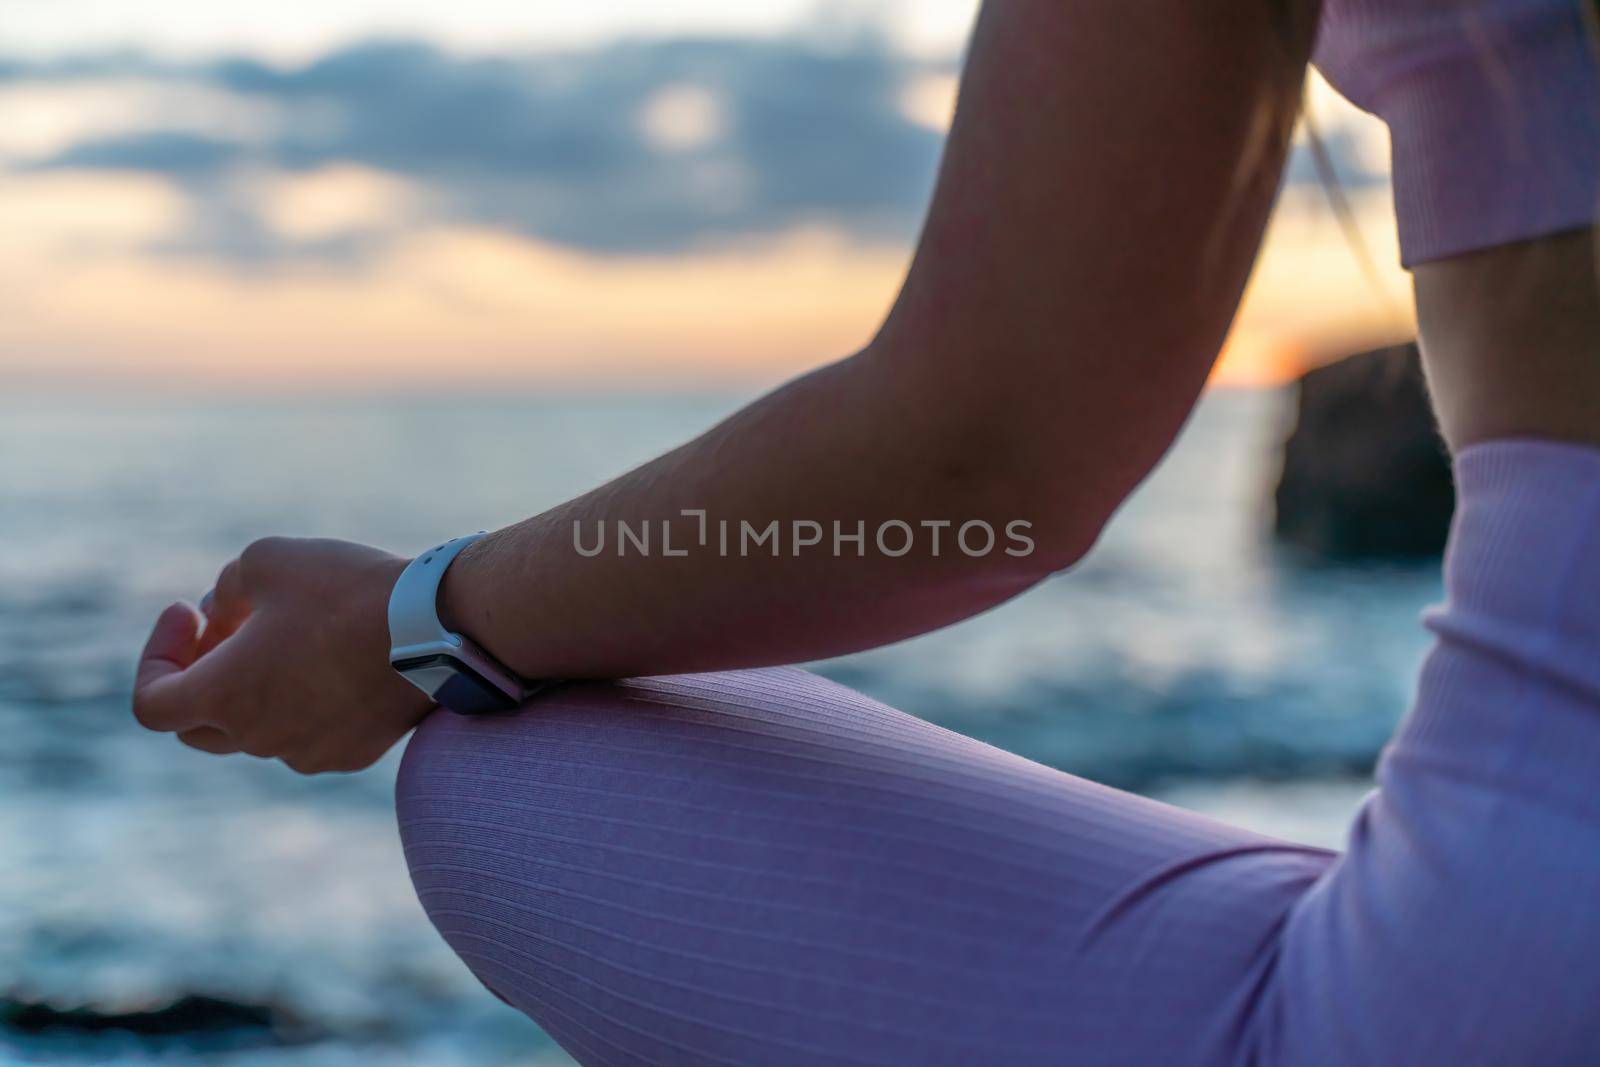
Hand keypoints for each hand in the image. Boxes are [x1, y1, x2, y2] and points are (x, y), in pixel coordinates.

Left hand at [133, 537, 434, 773]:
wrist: (439, 628)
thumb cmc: (346, 590)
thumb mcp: (266, 559)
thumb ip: (226, 589)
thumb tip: (224, 615)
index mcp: (223, 696)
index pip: (151, 704)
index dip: (158, 657)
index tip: (190, 613)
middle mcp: (257, 738)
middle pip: (199, 726)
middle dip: (203, 676)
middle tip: (230, 627)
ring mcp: (307, 753)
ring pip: (260, 727)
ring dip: (259, 686)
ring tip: (296, 632)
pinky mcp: (353, 754)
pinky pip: (310, 733)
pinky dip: (306, 701)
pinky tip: (337, 658)